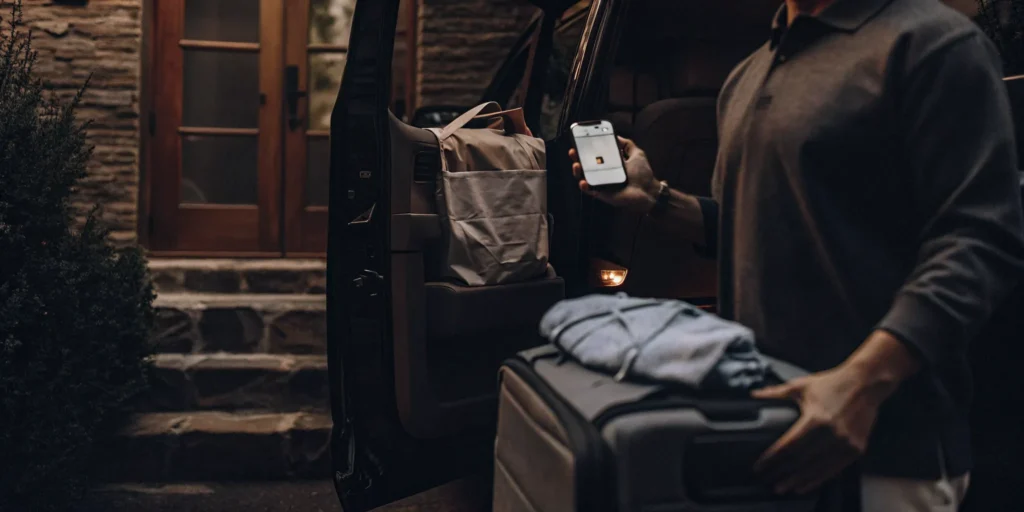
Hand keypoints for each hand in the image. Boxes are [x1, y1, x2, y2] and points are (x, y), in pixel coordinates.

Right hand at [569, 136, 660, 213]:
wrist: (649, 191)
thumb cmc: (643, 174)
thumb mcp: (636, 154)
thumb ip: (627, 145)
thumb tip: (616, 136)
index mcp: (610, 164)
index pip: (594, 155)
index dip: (586, 149)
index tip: (579, 141)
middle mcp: (603, 173)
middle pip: (586, 166)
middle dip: (577, 158)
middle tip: (573, 151)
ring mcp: (602, 184)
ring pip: (584, 178)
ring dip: (577, 172)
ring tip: (576, 165)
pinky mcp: (602, 194)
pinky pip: (590, 191)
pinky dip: (585, 186)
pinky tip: (584, 181)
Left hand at [751, 365, 885, 494]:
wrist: (865, 384)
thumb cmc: (831, 383)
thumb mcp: (801, 386)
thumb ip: (776, 393)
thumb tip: (754, 395)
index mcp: (816, 419)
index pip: (788, 446)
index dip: (772, 459)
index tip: (760, 466)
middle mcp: (831, 434)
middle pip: (801, 461)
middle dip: (783, 473)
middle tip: (769, 482)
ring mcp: (846, 443)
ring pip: (817, 469)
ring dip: (799, 480)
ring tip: (784, 487)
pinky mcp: (856, 448)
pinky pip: (834, 469)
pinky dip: (819, 479)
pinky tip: (806, 484)